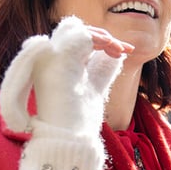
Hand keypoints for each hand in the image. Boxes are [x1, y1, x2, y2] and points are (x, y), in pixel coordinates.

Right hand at [0, 17, 129, 139]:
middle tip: (124, 50)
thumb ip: (101, 70)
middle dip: (102, 36)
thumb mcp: (94, 88)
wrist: (70, 141)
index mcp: (52, 65)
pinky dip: (99, 39)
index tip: (125, 51)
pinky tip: (114, 50)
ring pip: (74, 29)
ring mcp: (48, 58)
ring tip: (119, 50)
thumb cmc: (79, 121)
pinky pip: (78, 36)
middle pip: (73, 30)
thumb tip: (115, 53)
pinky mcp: (57, 60)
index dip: (101, 41)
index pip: (74, 41)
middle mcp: (45, 59)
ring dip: (101, 36)